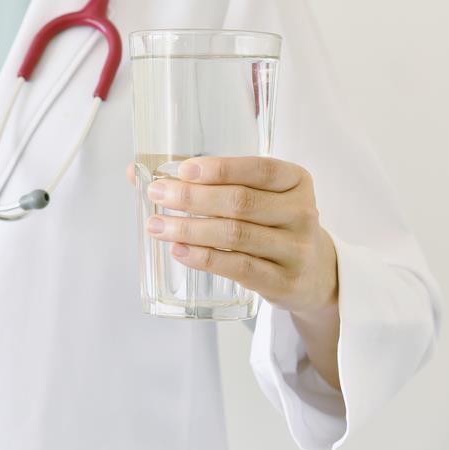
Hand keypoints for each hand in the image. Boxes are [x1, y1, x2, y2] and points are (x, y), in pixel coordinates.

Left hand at [126, 156, 338, 313]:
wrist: (314, 273)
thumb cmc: (270, 223)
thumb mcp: (255, 195)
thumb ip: (203, 181)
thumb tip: (134, 172)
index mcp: (296, 180)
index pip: (260, 169)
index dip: (221, 168)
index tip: (183, 169)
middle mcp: (302, 212)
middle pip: (240, 202)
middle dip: (192, 198)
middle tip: (157, 195)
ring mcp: (295, 249)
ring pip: (236, 235)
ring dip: (189, 229)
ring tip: (156, 226)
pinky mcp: (283, 281)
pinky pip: (239, 267)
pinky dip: (205, 258)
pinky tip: (178, 251)